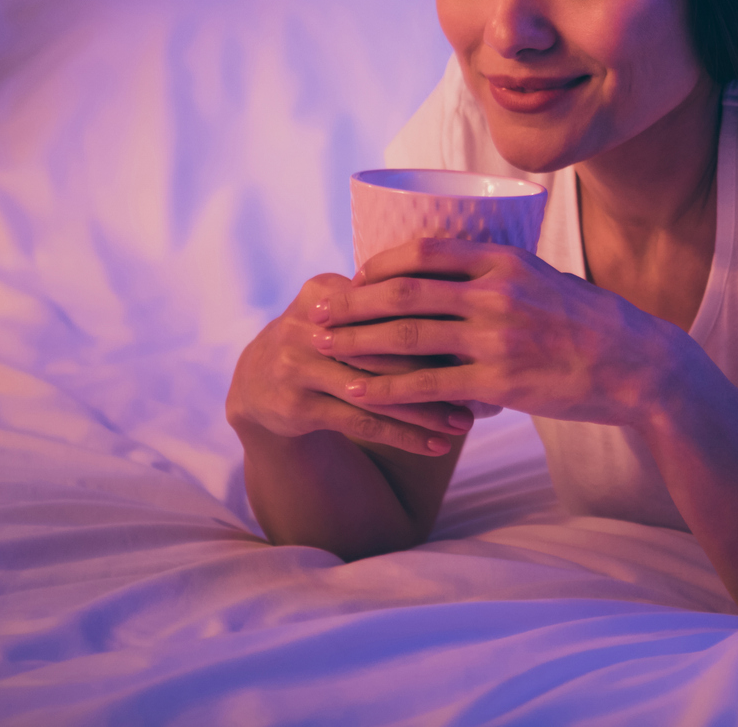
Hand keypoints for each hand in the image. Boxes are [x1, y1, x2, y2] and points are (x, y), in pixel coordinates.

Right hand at [226, 272, 475, 457]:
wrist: (254, 383)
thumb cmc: (323, 342)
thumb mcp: (344, 312)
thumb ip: (388, 304)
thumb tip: (466, 307)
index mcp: (325, 289)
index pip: (388, 302)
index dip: (436, 319)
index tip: (482, 337)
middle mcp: (307, 324)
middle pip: (384, 345)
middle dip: (437, 368)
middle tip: (483, 385)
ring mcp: (297, 364)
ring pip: (376, 388)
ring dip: (425, 409)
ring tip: (464, 423)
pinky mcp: (296, 404)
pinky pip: (361, 421)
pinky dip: (403, 435)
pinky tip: (436, 447)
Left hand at [326, 239, 694, 425]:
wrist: (637, 366)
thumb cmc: (590, 323)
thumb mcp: (545, 279)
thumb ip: (499, 274)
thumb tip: (453, 274)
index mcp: (505, 261)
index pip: (427, 250)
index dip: (382, 262)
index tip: (354, 274)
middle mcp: (496, 293)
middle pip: (404, 291)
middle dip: (350, 301)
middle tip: (313, 308)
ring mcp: (497, 338)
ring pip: (407, 337)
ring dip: (355, 341)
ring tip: (320, 347)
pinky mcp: (499, 382)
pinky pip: (428, 387)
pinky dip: (386, 390)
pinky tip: (357, 394)